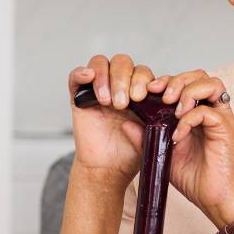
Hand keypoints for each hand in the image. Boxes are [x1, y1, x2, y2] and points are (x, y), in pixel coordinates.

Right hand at [67, 54, 157, 184]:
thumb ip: (156, 122)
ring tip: (108, 102)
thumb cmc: (132, 152)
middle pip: (123, 63)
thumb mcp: (153, 136)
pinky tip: (89, 78)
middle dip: (124, 79)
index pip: (143, 71)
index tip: (142, 97)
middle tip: (124, 103)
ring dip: (106, 78)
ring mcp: (99, 90)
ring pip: (101, 64)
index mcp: (140, 92)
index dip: (143, 80)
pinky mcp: (80, 98)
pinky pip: (76, 76)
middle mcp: (120, 86)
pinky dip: (81, 73)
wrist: (109, 169)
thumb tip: (150, 111)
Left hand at [153, 70, 233, 216]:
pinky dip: (189, 119)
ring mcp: (221, 118)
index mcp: (199, 111)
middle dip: (178, 80)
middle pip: (201, 75)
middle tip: (161, 95)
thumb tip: (125, 123)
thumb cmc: (193, 176)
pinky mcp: (226, 129)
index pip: (187, 81)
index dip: (168, 80)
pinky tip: (178, 135)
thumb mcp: (162, 152)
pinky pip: (208, 112)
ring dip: (188, 91)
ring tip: (173, 109)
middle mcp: (213, 110)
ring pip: (211, 84)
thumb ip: (145, 137)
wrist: (211, 198)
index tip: (149, 90)